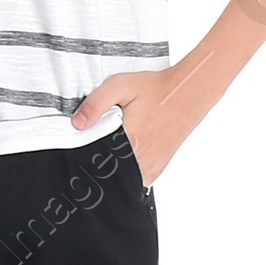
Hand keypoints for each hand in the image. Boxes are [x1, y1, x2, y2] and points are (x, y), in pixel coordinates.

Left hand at [69, 64, 201, 186]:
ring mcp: (149, 168)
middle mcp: (140, 160)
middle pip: (107, 172)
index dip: (85, 154)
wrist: (187, 94)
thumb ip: (96, 104)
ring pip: (120, 178)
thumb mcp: (120, 85)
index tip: (83, 146)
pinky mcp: (156, 169)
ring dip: (112, 166)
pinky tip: (123, 153)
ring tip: (112, 146)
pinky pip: (134, 178)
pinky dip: (125, 170)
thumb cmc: (156, 89)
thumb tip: (77, 123)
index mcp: (129, 142)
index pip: (96, 162)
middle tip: (99, 142)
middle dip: (97, 161)